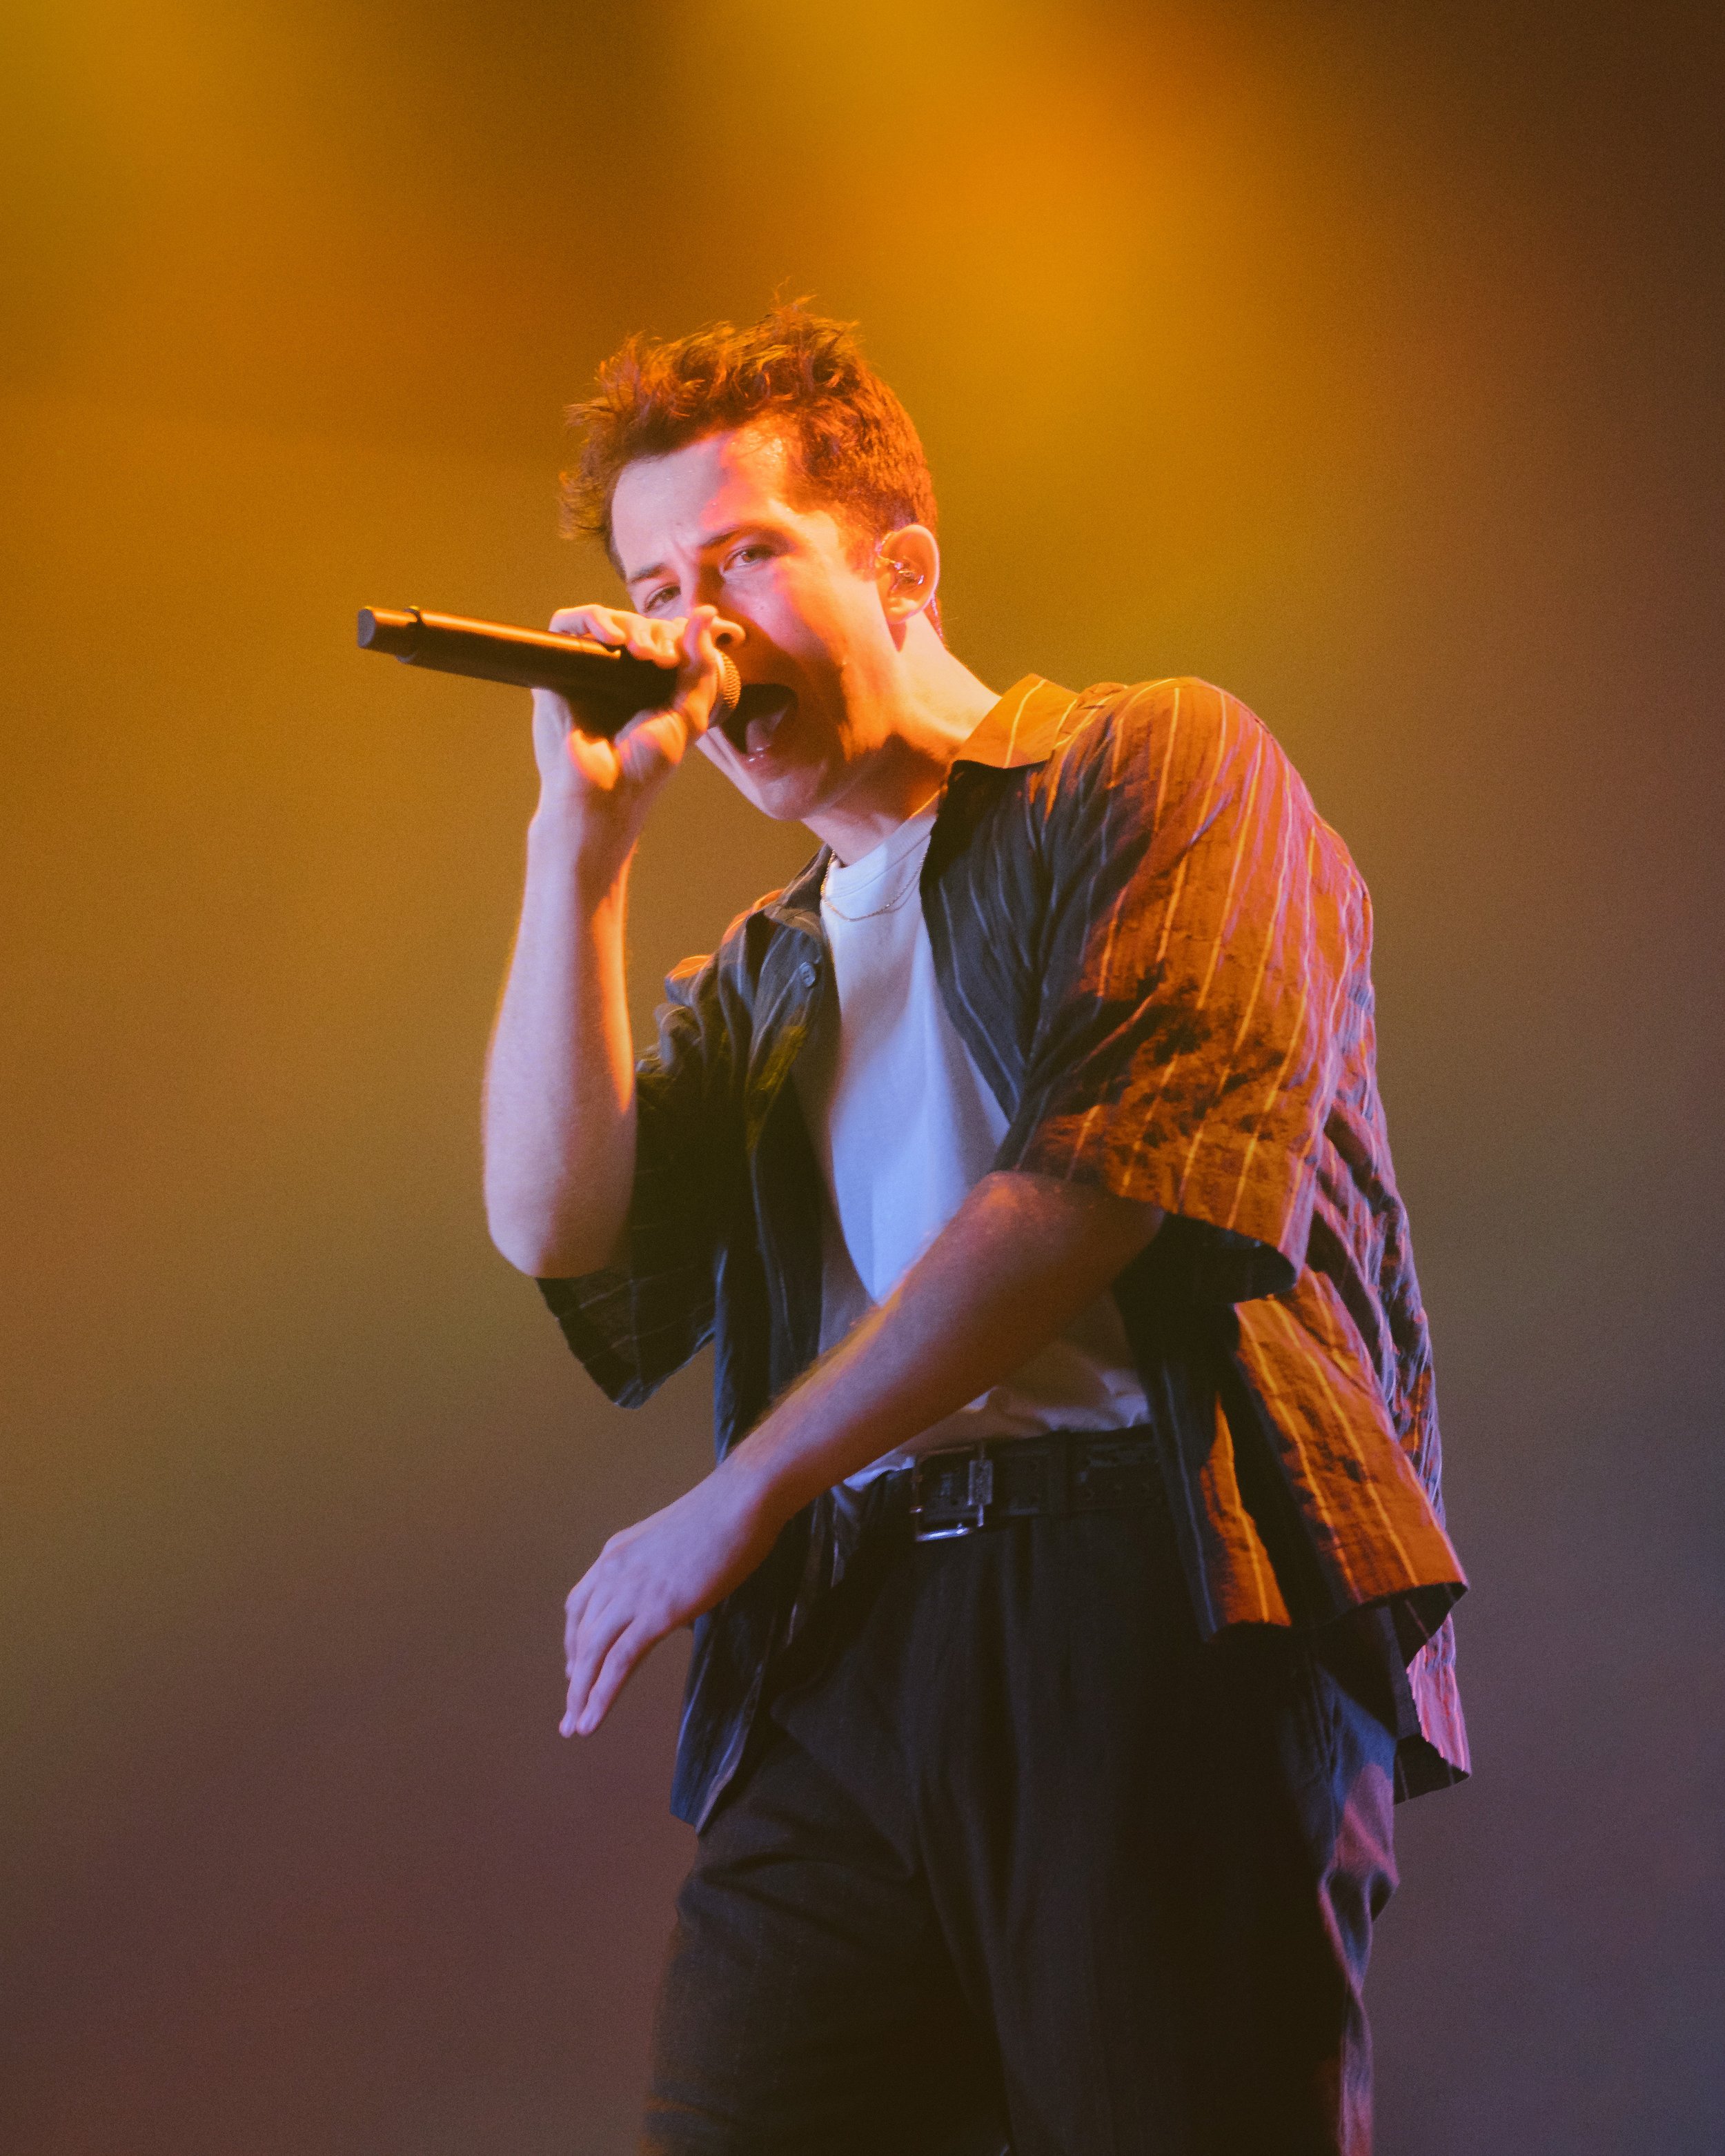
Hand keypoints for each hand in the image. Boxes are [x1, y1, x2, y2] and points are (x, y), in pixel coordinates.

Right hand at [530, 603, 737, 876]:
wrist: (601, 794)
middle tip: (660, 659)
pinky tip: (612, 638)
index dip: (678, 633)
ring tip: (640, 651)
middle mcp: (620, 672)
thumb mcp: (688, 717)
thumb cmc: (644, 768)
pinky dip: (590, 618)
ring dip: (630, 624)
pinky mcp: (560, 667)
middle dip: (655, 632)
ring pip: (607, 619)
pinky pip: (567, 623)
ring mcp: (589, 669)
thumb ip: (701, 668)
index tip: (680, 657)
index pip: (666, 634)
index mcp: (653, 683)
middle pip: (639, 623)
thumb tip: (705, 614)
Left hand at [560, 1462, 781, 1736]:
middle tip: (569, 1714)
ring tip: (577, 1727)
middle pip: (580, 1635)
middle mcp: (612, 1573)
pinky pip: (619, 1662)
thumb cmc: (723, 1517)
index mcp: (615, 1554)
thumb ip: (662, 1573)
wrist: (740, 1501)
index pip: (579, 1607)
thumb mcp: (674, 1544)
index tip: (575, 1672)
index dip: (575, 1644)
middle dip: (574, 1678)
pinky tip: (594, 1719)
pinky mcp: (656, 1612)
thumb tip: (670, 1602)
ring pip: (593, 1654)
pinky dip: (602, 1695)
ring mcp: (632, 1592)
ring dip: (581, 1695)